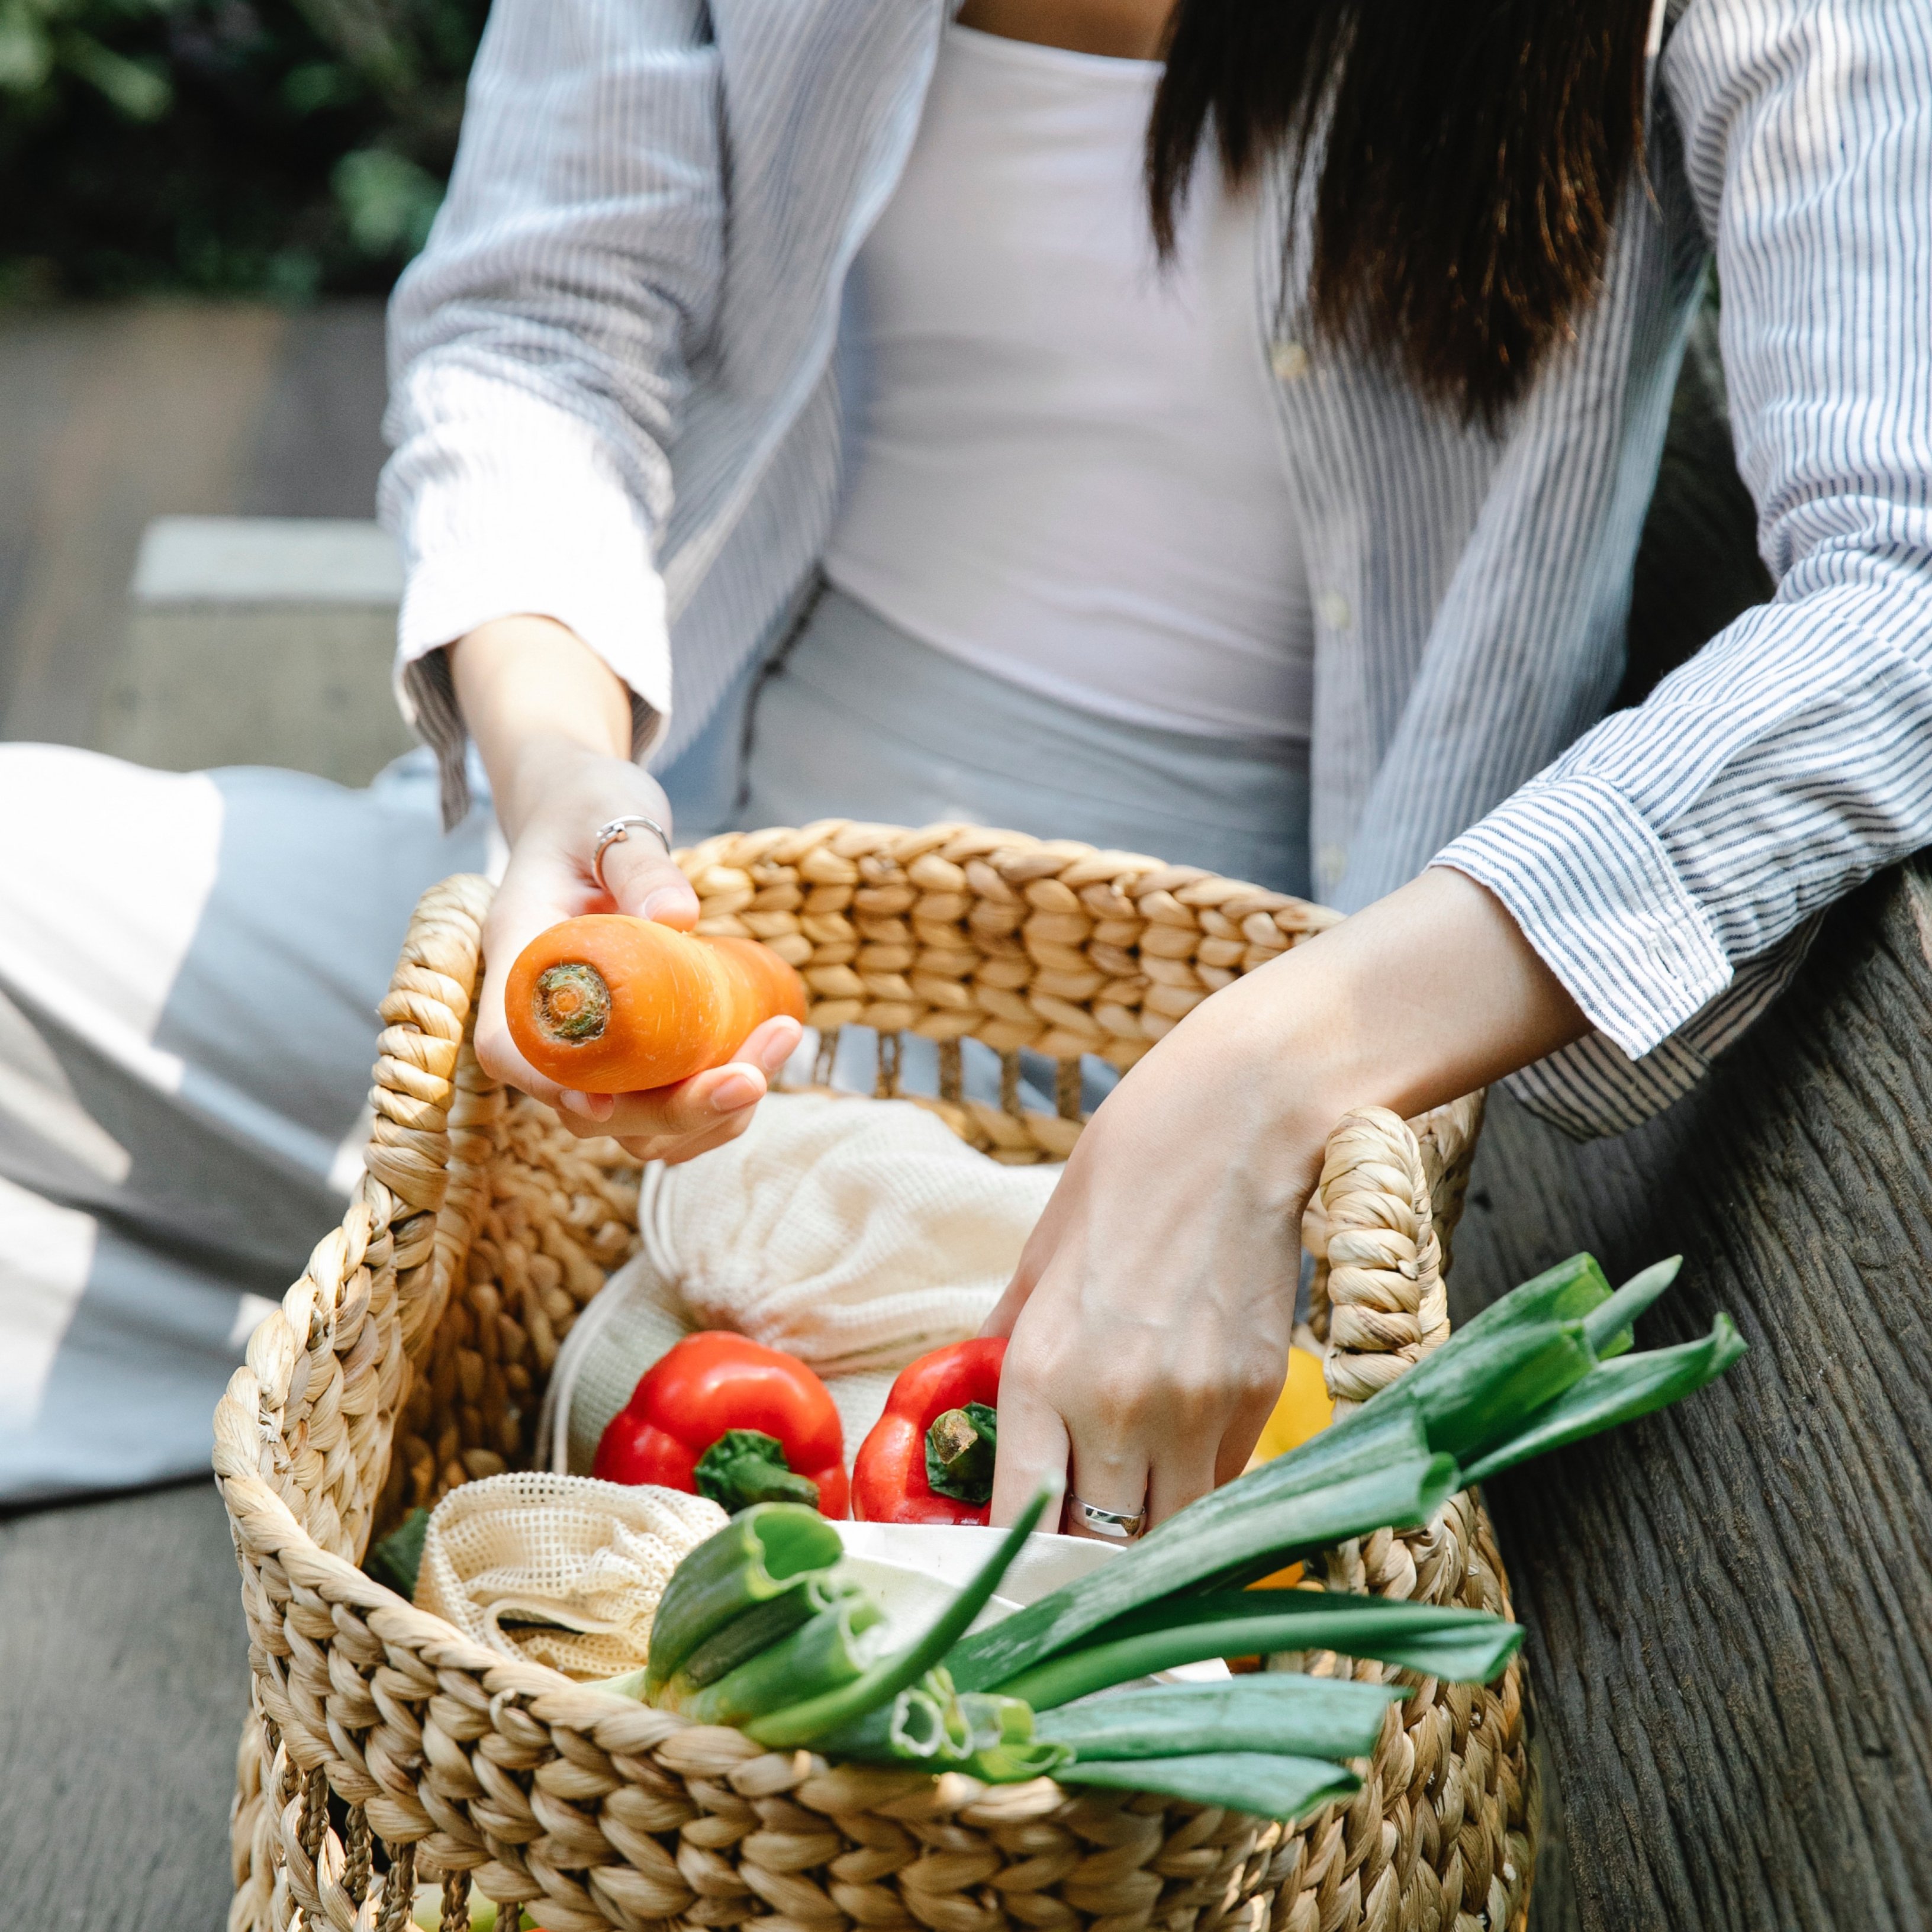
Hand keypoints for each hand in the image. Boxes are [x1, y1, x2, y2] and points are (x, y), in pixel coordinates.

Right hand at [454, 617, 802, 1162]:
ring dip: (710, 1115)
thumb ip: (639, 862)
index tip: (607, 1100)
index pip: (509, 1046)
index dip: (550, 1085)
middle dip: (673, 1111)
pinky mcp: (637, 1049)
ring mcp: (594, 1044)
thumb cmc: (592, 809)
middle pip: (588, 1107)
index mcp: (520, 960)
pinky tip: (771, 1050)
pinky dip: (721, 1103)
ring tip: (778, 1046)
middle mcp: (550, 1019)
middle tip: (752, 1077)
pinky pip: (671, 1104)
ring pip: (636, 1124)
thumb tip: (678, 915)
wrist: (592, 814)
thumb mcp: (611, 816)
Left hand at [985, 866, 1590, 1537]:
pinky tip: (1183, 1460)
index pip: (1022, 1520)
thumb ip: (1010, 1341)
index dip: (1014, 1561)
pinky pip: (1224, 1484)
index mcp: (1041, 1367)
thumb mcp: (1040, 1256)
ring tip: (1131, 1516)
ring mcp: (1196, 1407)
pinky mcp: (1258, 1396)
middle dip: (1083, 1565)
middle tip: (1073, 1555)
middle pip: (1099, 1551)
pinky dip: (1200, 1491)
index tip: (1010, 1568)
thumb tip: (976, 1401)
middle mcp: (1115, 1404)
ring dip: (1148, 1540)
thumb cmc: (1125, 1175)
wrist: (1237, 1122)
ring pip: (1172, 1537)